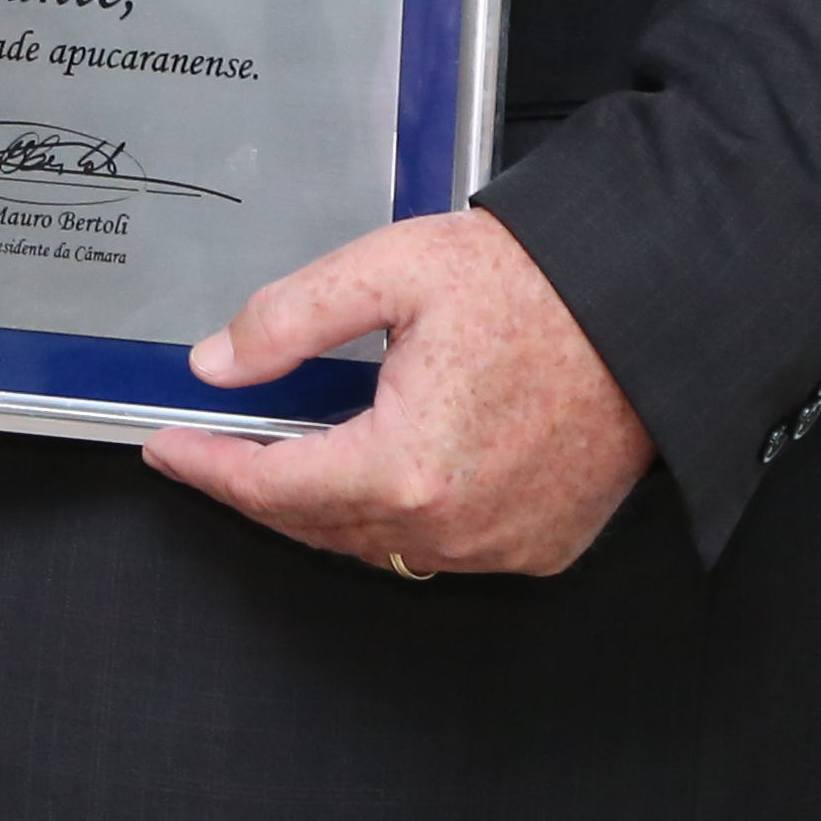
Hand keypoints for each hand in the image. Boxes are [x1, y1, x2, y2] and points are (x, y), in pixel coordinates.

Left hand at [141, 207, 656, 579]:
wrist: (652, 308)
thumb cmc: (538, 285)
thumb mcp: (391, 271)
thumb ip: (289, 320)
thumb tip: (216, 365)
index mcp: (405, 464)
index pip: (271, 485)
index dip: (209, 467)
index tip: (168, 449)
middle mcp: (451, 525)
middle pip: (316, 525)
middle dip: (258, 488)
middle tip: (217, 449)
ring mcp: (499, 546)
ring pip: (377, 546)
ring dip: (326, 508)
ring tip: (289, 457)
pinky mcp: (539, 547)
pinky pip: (442, 548)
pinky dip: (399, 519)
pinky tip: (382, 474)